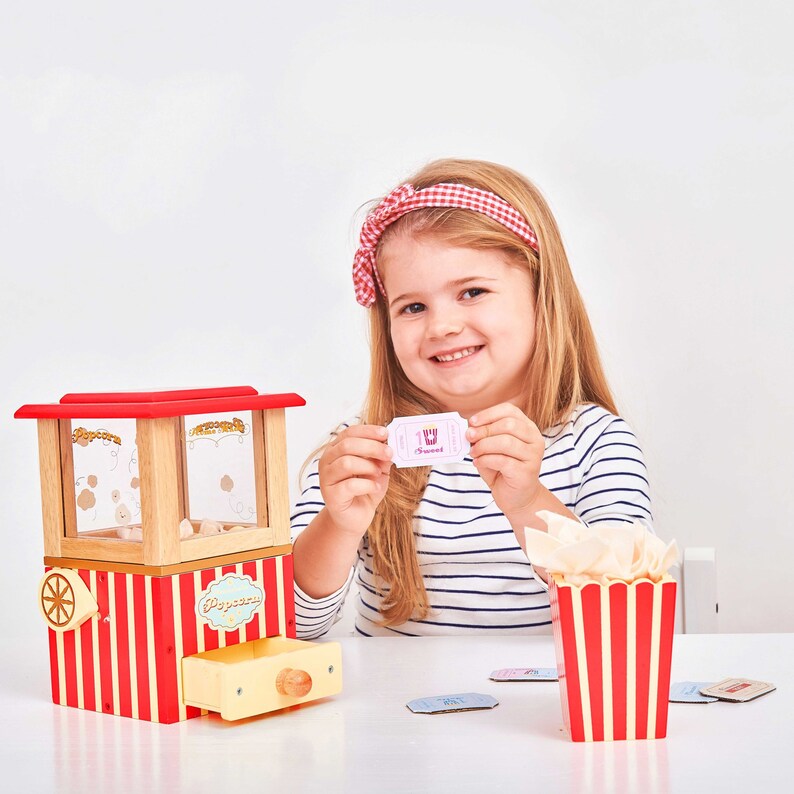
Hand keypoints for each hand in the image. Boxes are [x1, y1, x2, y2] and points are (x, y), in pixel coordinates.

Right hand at [318, 424, 392, 537]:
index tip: (385, 433)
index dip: (368, 431)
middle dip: (372, 447)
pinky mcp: (331, 496)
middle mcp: (327, 461)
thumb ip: (382, 457)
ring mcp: (326, 478)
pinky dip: (367, 485)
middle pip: (348, 445)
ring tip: (379, 473)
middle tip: (389, 453)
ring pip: (346, 463)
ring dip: (368, 466)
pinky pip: (350, 485)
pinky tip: (375, 487)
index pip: (349, 432)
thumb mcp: (378, 469)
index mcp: (336, 449)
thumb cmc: (365, 489)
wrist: (356, 517)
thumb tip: (391, 444)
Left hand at [466, 403, 544, 520]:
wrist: (517, 497)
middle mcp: (534, 439)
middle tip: (469, 437)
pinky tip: (478, 463)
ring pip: (506, 442)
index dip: (488, 414)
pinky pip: (502, 460)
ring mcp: (533, 456)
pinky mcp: (526, 472)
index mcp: (527, 428)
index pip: (509, 411)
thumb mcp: (493, 448)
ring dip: (483, 446)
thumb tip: (469, 429)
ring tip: (473, 453)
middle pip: (508, 425)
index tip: (472, 422)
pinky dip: (485, 460)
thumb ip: (484, 436)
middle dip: (484, 430)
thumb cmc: (503, 469)